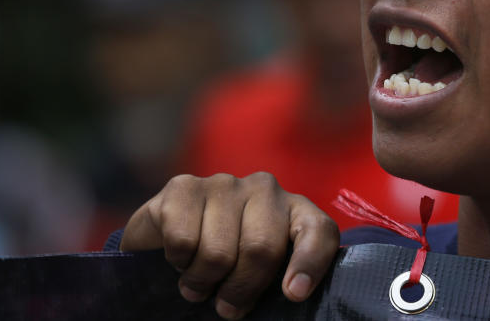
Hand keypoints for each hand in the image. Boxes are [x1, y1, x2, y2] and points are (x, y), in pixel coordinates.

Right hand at [120, 172, 339, 319]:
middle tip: (227, 305)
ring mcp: (224, 183)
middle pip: (261, 249)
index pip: (317, 230)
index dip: (309, 263)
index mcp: (294, 209)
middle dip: (240, 288)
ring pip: (217, 252)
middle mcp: (263, 188)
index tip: (294, 294)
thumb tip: (293, 292)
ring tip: (200, 282)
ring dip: (202, 281)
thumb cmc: (230, 261)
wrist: (171, 236)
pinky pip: (182, 240)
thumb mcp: (264, 272)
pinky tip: (182, 257)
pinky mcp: (184, 186)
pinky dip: (179, 262)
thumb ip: (284, 276)